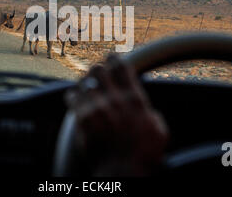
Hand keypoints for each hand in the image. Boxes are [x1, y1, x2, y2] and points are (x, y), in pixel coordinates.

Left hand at [66, 54, 168, 175]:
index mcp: (134, 99)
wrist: (122, 172)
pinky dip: (73, 95)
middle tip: (97, 73)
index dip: (115, 58)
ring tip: (86, 84)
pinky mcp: (82, 119)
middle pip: (98, 69)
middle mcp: (114, 99)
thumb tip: (148, 110)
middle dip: (97, 69)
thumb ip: (153, 116)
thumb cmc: (143, 157)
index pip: (122, 66)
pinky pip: (72, 97)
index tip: (112, 58)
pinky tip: (74, 98)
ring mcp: (96, 107)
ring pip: (84, 80)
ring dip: (85, 81)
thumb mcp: (160, 133)